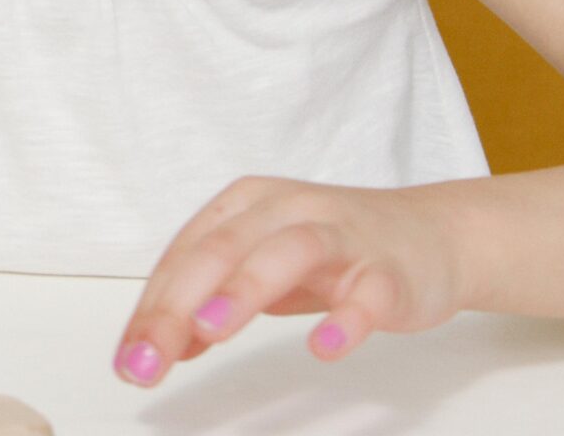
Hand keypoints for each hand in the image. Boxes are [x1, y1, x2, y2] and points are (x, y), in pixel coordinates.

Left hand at [114, 177, 469, 386]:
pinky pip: (369, 291)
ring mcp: (342, 235)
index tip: (130, 358)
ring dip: (244, 289)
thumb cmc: (334, 252)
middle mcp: (287, 209)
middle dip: (178, 306)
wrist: (433, 235)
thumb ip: (211, 299)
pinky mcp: (390, 269)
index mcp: (246, 205)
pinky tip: (326, 345)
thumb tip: (161, 342)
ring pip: (288, 252)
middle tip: (149, 357)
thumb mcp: (262, 268)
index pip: (186, 255)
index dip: (153, 306)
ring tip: (209, 329)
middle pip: (222, 251)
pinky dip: (347, 317)